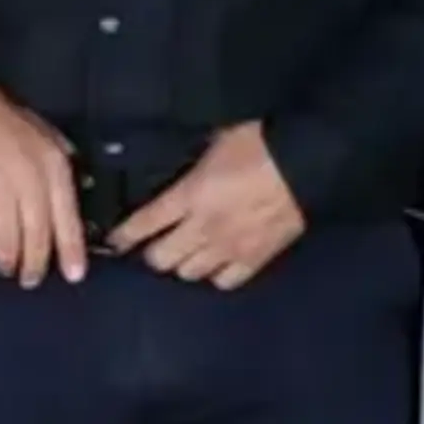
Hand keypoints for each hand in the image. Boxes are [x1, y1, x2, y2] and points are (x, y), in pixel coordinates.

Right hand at [0, 84, 87, 288]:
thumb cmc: (4, 121)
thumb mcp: (47, 137)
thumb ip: (61, 169)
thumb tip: (69, 202)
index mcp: (52, 168)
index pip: (67, 218)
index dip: (71, 251)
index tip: (75, 275)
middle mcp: (28, 181)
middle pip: (37, 236)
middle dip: (35, 264)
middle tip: (31, 279)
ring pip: (8, 238)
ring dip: (7, 261)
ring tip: (5, 268)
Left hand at [108, 120, 310, 288]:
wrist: (309, 164)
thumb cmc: (261, 144)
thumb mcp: (215, 142)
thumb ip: (193, 160)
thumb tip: (182, 164)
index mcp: (189, 196)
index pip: (144, 224)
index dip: (123, 236)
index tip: (114, 241)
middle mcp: (204, 228)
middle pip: (161, 259)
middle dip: (152, 253)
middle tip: (156, 244)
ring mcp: (231, 247)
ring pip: (190, 274)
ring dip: (183, 264)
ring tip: (186, 254)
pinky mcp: (257, 259)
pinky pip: (226, 282)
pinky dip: (217, 276)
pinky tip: (217, 264)